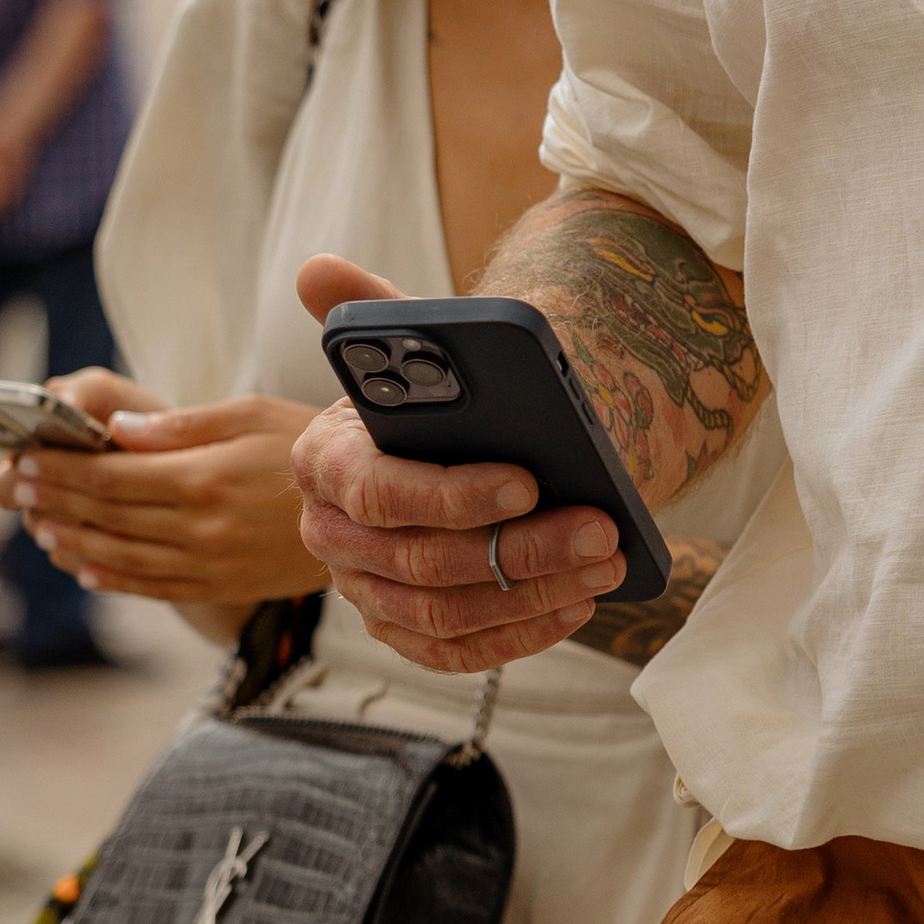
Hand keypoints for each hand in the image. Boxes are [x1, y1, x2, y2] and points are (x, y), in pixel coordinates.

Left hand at [0, 391, 326, 610]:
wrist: (367, 507)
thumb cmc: (305, 444)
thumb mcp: (249, 414)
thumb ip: (179, 425)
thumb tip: (115, 432)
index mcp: (203, 479)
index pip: (112, 478)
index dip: (64, 469)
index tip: (29, 457)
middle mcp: (201, 529)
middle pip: (108, 517)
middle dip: (57, 499)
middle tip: (19, 484)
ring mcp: (210, 564)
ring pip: (121, 557)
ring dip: (74, 541)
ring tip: (41, 525)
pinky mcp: (222, 586)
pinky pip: (153, 587)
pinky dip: (113, 578)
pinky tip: (86, 567)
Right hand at [289, 252, 627, 673]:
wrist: (434, 452)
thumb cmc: (426, 402)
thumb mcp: (406, 350)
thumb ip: (373, 312)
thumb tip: (318, 270)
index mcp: (322, 461)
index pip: (379, 492)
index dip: (451, 494)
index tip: (527, 479)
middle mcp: (331, 535)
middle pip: (424, 562)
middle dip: (521, 549)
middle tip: (600, 527)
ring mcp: (363, 591)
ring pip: (444, 614)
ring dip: (534, 594)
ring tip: (606, 561)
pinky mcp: (399, 630)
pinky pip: (453, 653)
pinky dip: (518, 635)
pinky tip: (576, 603)